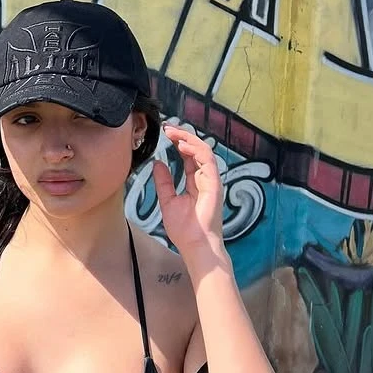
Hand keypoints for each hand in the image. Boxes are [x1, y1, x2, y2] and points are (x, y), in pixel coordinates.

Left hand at [151, 124, 226, 264]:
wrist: (194, 244)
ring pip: (204, 151)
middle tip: (168, 127)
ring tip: (173, 132)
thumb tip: (158, 163)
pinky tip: (182, 145)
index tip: (165, 134)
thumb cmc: (184, 229)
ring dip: (188, 139)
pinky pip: (208, 161)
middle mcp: (205, 179)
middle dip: (183, 136)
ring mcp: (211, 180)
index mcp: (195, 182)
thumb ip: (164, 182)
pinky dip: (195, 150)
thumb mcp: (167, 200)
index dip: (178, 143)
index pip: (188, 156)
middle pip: (197, 150)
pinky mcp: (214, 184)